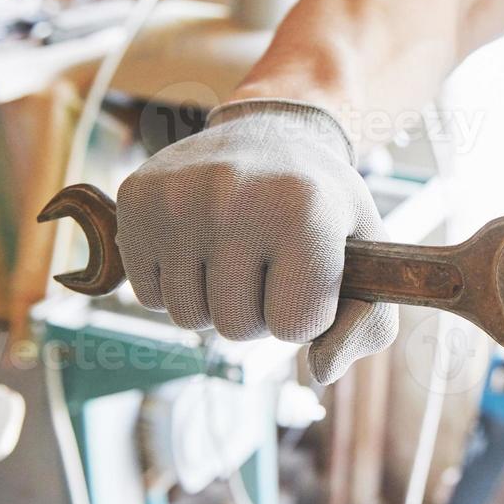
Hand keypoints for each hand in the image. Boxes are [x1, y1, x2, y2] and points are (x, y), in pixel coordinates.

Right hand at [115, 99, 397, 383]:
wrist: (270, 132)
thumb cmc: (322, 204)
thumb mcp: (368, 253)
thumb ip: (367, 323)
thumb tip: (322, 371)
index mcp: (304, 210)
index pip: (295, 327)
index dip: (306, 312)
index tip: (309, 272)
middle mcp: (235, 198)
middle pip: (236, 328)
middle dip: (257, 310)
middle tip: (268, 260)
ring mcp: (179, 197)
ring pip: (188, 318)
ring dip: (213, 301)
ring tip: (235, 250)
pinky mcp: (136, 199)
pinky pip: (148, 296)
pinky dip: (174, 284)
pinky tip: (198, 242)